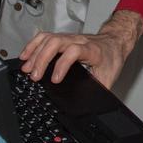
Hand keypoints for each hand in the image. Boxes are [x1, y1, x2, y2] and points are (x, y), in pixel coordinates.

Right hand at [18, 10, 142, 87]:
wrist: (115, 41)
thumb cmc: (112, 58)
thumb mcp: (109, 76)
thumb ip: (98, 89)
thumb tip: (89, 105)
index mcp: (92, 50)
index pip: (74, 51)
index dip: (62, 65)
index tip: (55, 80)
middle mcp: (79, 41)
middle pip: (56, 42)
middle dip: (42, 59)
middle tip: (35, 76)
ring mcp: (70, 37)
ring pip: (49, 38)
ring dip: (35, 53)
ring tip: (27, 68)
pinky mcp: (63, 37)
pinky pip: (45, 37)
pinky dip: (33, 45)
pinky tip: (26, 55)